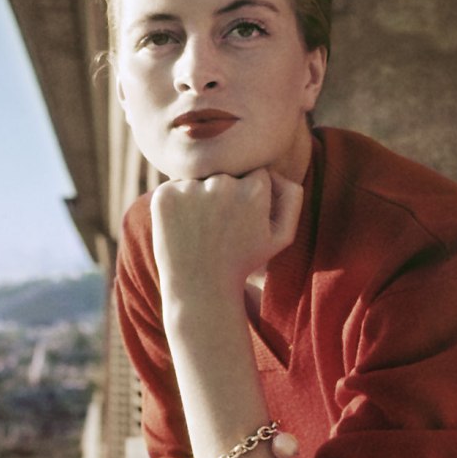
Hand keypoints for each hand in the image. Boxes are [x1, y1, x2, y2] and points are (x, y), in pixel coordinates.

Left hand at [150, 169, 302, 300]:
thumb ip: (291, 197)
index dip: (249, 196)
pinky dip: (178, 203)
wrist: (200, 289)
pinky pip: (175, 187)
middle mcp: (222, 183)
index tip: (242, 219)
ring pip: (200, 178)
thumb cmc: (243, 261)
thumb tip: (276, 168)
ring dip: (200, 195)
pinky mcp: (164, 195)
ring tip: (202, 229)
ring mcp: (190, 187)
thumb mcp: (281, 236)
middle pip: (227, 173)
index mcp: (253, 190)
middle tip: (220, 227)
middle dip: (225, 193)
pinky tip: (183, 228)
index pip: (255, 173)